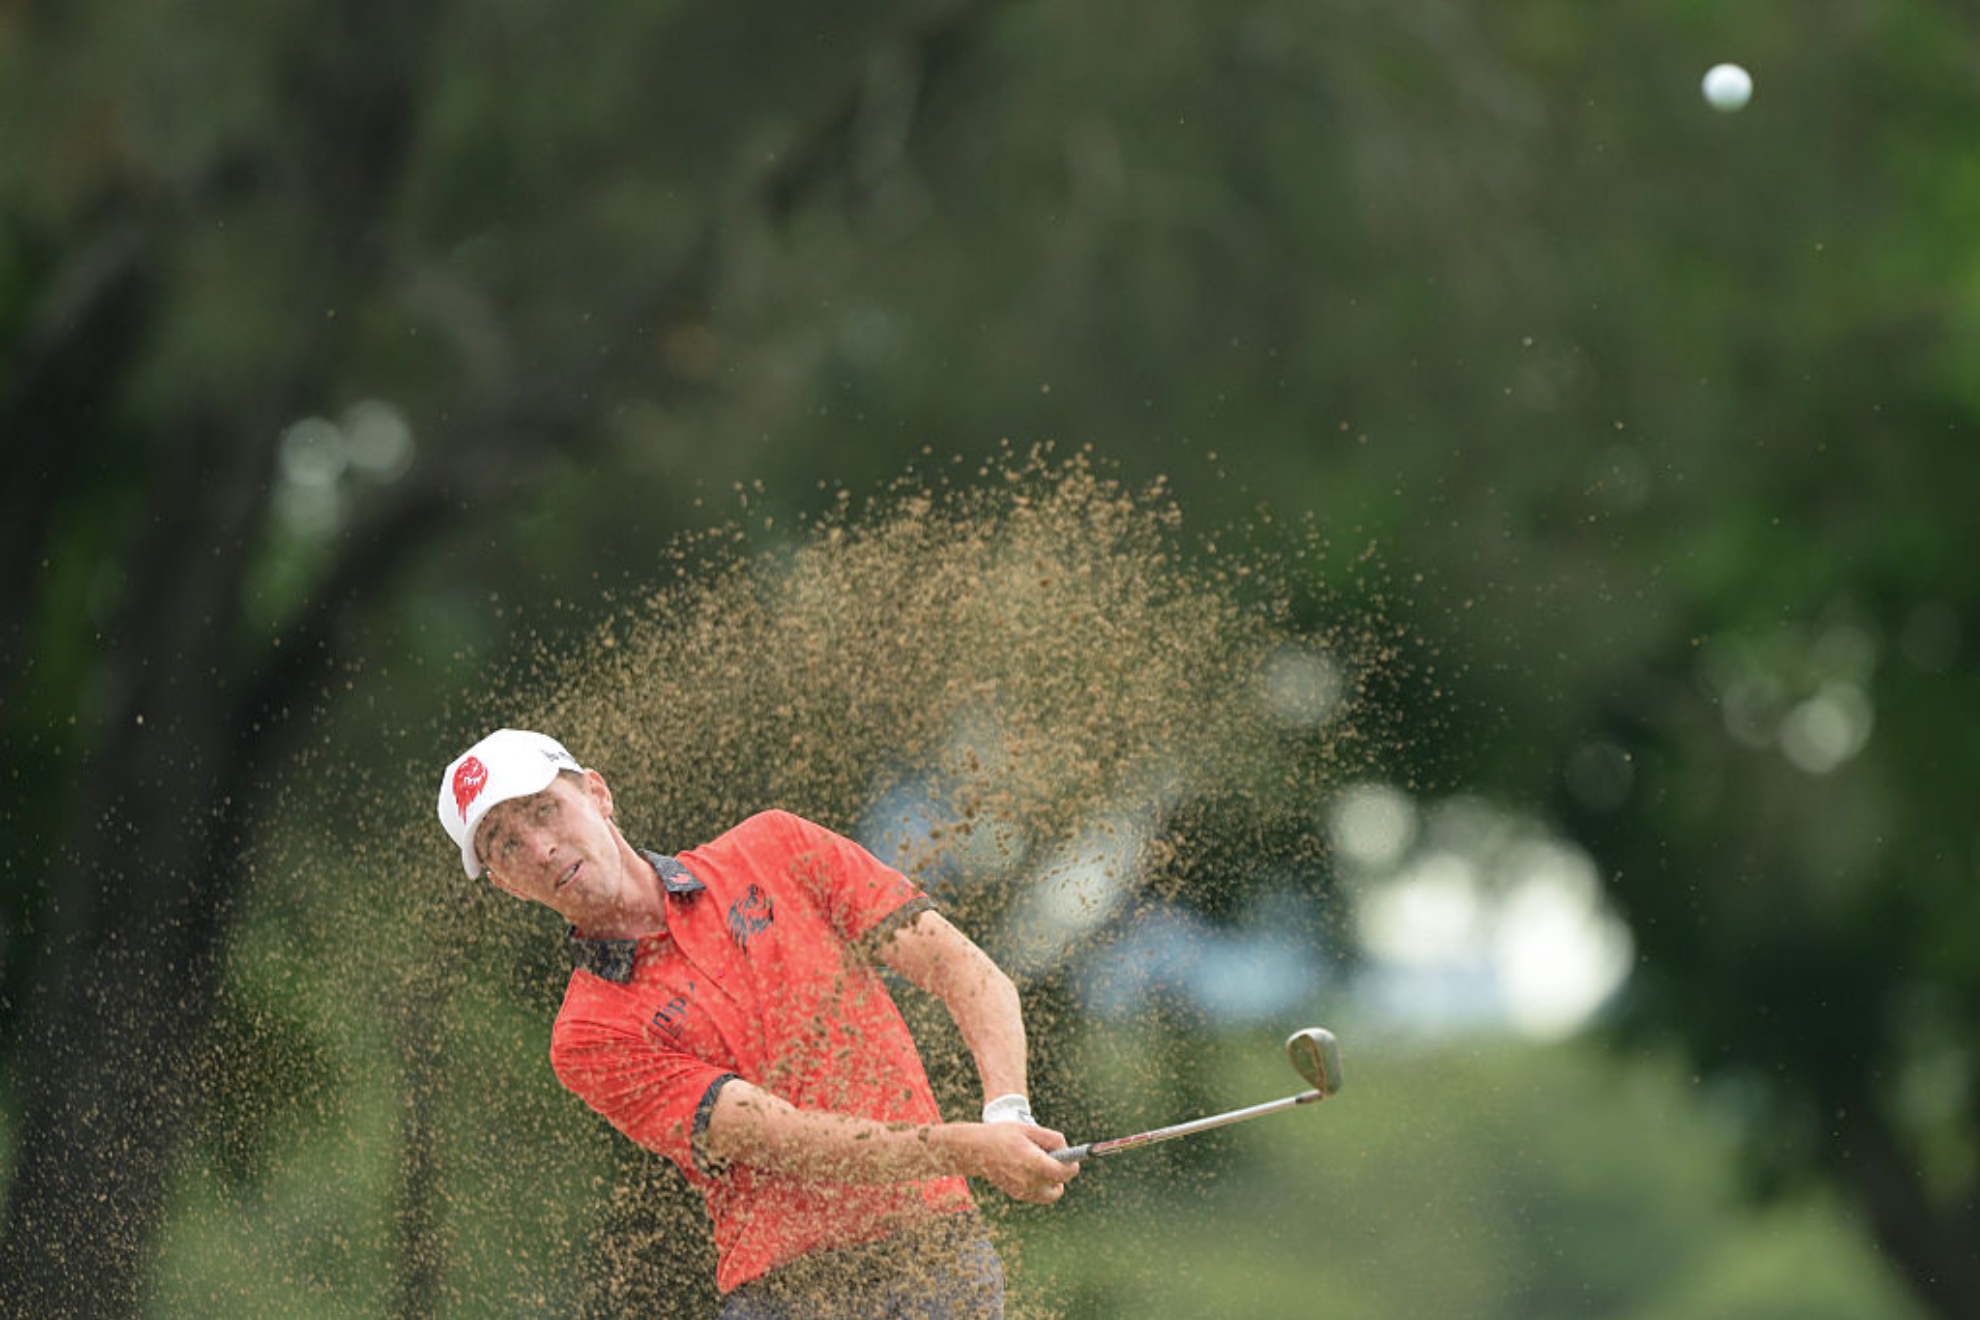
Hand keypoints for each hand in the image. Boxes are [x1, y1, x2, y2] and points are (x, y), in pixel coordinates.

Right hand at [950, 1120, 1079, 1202]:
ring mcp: (1022, 1190)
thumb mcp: (1029, 1129)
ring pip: (1051, 1191)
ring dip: (1052, 1179)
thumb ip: (1052, 1138)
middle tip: (1054, 1157)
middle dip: (1061, 1170)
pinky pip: (1040, 1194)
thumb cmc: (1002, 1135)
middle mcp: (1029, 1180)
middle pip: (1059, 1182)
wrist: (974, 1150)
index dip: (1072, 1166)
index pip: (1064, 1173)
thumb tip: (1067, 1149)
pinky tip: (1033, 1170)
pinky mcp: (1017, 1195)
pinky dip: (1042, 1185)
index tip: (1074, 1160)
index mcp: (1033, 1162)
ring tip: (1042, 1163)